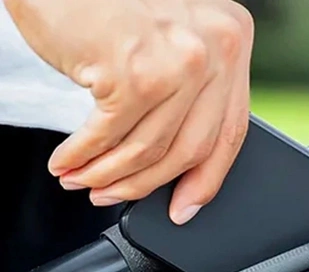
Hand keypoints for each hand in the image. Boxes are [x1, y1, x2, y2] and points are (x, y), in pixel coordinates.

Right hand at [5, 0, 253, 223]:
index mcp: (232, 41)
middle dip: (146, 184)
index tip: (186, 207)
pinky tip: (68, 163)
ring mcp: (176, 63)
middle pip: (189, 149)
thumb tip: (184, 166)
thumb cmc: (109, 1)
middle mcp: (214, 50)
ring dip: (109, 175)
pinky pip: (109, 136)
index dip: (207, 179)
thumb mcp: (173, 38)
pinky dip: (83, 157)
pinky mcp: (133, 73)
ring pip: (148, 149)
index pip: (231, 131)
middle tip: (115, 197)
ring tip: (84, 182)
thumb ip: (191, 91)